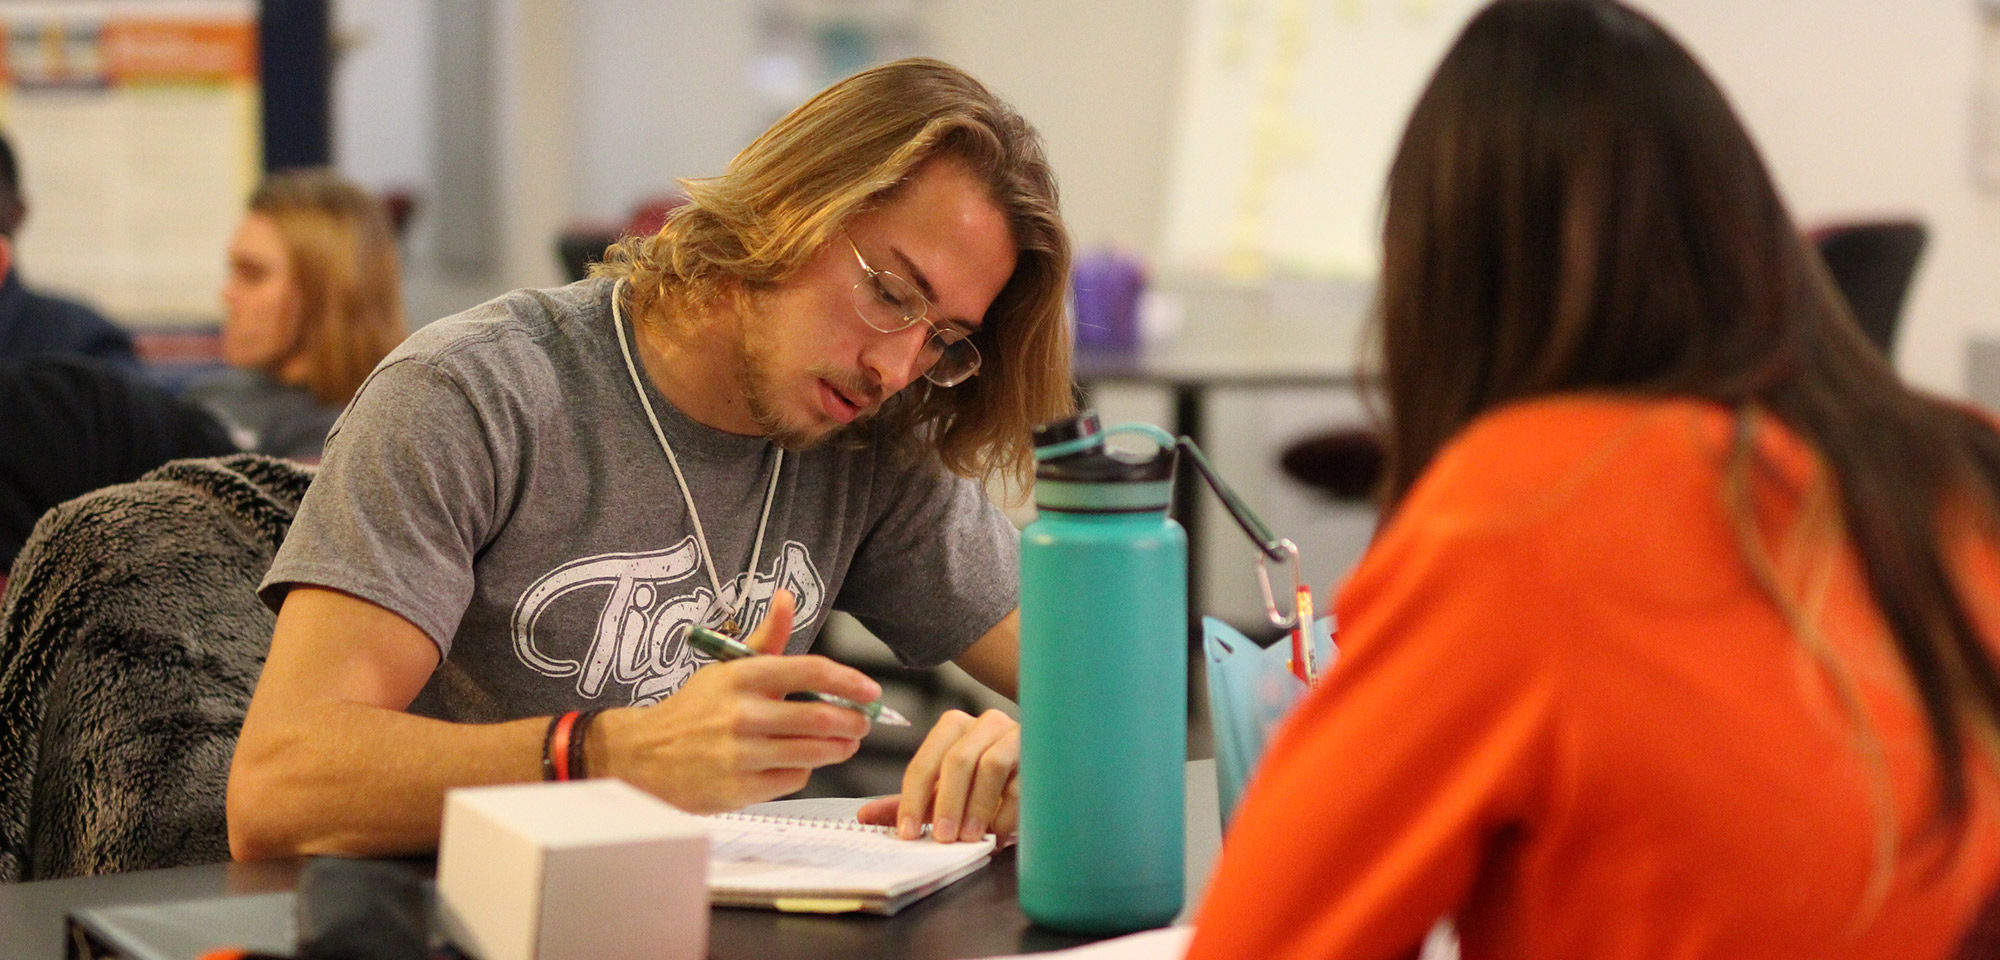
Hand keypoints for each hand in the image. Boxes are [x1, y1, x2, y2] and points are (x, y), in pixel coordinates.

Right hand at [592, 590, 880, 811]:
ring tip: (843, 744)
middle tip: (863, 723)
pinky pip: (792, 780)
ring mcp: (740, 754)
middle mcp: (741, 714)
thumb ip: (766, 637)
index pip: (809, 672)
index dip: (849, 682)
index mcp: (742, 677)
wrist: (643, 754)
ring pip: (812, 754)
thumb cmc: (695, 709)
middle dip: (853, 722)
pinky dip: (803, 771)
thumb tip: (788, 596)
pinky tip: (798, 764)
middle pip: (820, 719)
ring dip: (838, 749)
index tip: (871, 690)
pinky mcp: (739, 789)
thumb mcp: (727, 667)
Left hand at [857, 707, 1019, 842]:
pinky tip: (998, 835)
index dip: (913, 799)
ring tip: (969, 837)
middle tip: (942, 837)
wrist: (1034, 776)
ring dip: (977, 806)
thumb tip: (864, 816)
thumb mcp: (942, 794)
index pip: (926, 761)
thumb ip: (910, 802)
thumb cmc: (980, 786)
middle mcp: (985, 723)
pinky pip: (1023, 782)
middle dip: (947, 802)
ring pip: (992, 764)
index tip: (908, 833)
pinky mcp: (1041, 755)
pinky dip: (1007, 813)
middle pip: (958, 759)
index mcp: (954, 727)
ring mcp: (1016, 735)